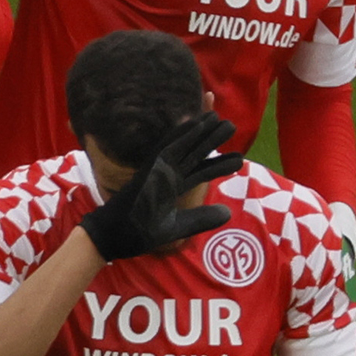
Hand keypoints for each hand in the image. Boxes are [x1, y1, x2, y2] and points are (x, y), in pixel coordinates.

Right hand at [79, 109, 242, 263]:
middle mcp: (168, 174)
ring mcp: (159, 169)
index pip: (200, 171)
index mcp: (173, 186)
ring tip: (221, 120)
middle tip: (231, 126)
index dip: (218, 164)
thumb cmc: (140, 231)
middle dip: (213, 140)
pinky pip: (168, 147)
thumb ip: (201, 218)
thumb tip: (227, 213)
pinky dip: (181, 134)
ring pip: (185, 146)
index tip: (239, 159)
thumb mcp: (178, 226)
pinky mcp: (150, 167)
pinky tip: (196, 122)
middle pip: (195, 153)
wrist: (116, 235)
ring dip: (201, 131)